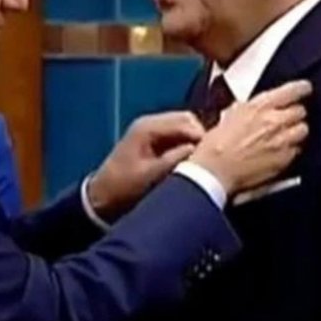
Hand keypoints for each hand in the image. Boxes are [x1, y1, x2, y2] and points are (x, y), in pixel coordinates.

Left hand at [87, 112, 204, 219]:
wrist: (102, 199)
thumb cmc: (123, 188)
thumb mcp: (151, 176)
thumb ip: (176, 161)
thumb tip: (202, 152)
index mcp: (148, 127)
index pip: (186, 122)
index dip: (203, 136)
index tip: (219, 153)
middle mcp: (151, 123)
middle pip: (187, 121)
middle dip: (202, 136)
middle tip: (215, 157)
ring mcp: (152, 131)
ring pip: (184, 128)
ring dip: (196, 141)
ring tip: (207, 160)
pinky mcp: (154, 142)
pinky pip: (178, 137)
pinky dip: (188, 146)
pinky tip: (196, 161)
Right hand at [188, 79, 311, 196]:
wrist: (214, 171)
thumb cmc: (216, 145)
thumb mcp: (230, 115)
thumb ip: (251, 108)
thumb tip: (260, 106)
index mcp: (260, 106)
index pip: (293, 90)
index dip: (301, 89)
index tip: (303, 89)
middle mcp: (274, 121)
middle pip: (301, 111)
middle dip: (295, 114)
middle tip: (286, 118)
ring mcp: (282, 141)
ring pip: (303, 130)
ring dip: (295, 132)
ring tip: (283, 136)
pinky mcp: (284, 160)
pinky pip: (297, 150)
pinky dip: (291, 150)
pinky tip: (278, 152)